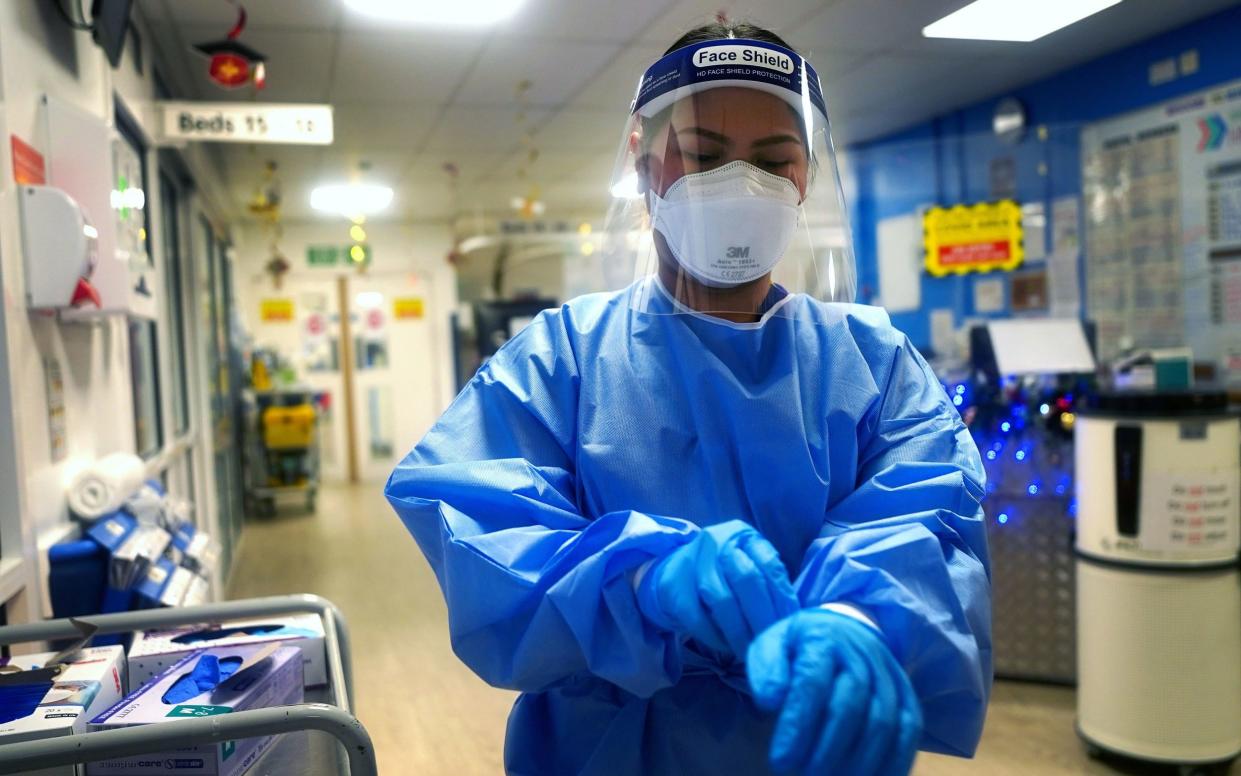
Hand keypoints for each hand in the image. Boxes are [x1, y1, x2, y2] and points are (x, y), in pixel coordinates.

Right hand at [636, 520, 797, 656]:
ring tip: (751, 651)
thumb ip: (769, 582)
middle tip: (771, 643)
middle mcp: (716, 541)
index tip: (790, 625)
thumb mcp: (748, 565)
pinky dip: (715, 636)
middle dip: (762, 617)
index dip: (783, 598)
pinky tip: (727, 647)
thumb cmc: (723, 573)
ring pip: (722, 600)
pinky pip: (698, 617)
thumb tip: (794, 618)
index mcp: (742, 534)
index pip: (769, 564)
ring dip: (740, 632)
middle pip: (746, 580)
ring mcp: (692, 561)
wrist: (675, 571)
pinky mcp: (673, 586)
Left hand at [747, 609, 921, 775]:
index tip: (780, 761)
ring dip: (859, 762)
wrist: (844, 629)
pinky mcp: (907, 696)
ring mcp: (889, 676)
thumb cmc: (799, 648)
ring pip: (884, 722)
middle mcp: (862, 654)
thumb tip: (771, 700)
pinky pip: (909, 731)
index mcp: (823, 638)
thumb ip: (767, 671)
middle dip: (827, 749)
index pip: (812, 684)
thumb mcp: (771, 647)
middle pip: (850, 706)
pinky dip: (893, 762)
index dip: (798, 725)